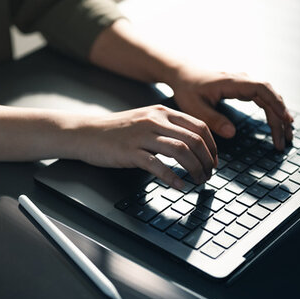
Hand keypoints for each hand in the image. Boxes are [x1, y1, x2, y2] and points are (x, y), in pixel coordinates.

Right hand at [72, 105, 216, 188]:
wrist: (85, 133)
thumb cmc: (117, 131)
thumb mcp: (146, 121)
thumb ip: (168, 128)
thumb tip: (193, 144)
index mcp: (162, 112)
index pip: (199, 126)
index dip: (212, 146)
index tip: (214, 160)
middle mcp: (155, 121)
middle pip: (194, 139)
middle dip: (207, 160)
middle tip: (209, 174)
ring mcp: (142, 135)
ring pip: (180, 150)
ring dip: (195, 168)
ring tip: (199, 180)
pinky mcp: (130, 151)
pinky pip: (157, 164)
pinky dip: (172, 176)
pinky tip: (179, 185)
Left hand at [168, 67, 294, 149]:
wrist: (183, 73)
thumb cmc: (187, 89)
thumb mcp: (195, 108)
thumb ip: (213, 120)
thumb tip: (232, 133)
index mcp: (232, 83)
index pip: (261, 89)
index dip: (275, 103)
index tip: (284, 119)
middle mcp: (242, 81)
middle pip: (270, 96)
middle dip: (281, 117)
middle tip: (285, 139)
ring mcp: (245, 84)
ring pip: (270, 98)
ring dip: (279, 116)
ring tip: (286, 136)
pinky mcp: (244, 89)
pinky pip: (264, 99)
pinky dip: (273, 111)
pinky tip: (278, 123)